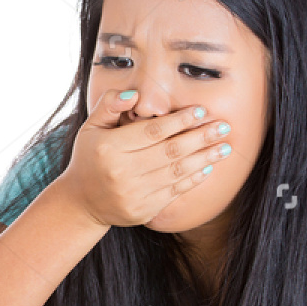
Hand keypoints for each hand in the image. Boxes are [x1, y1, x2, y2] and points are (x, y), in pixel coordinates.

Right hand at [58, 88, 232, 227]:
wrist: (81, 202)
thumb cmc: (90, 158)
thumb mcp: (91, 127)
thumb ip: (110, 104)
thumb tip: (136, 95)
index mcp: (109, 149)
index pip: (151, 132)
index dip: (179, 121)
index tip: (200, 111)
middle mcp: (121, 172)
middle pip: (170, 151)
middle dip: (200, 137)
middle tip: (223, 126)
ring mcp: (133, 194)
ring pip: (177, 172)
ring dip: (205, 158)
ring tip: (225, 146)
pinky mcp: (143, 211)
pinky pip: (175, 191)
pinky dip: (194, 178)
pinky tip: (209, 166)